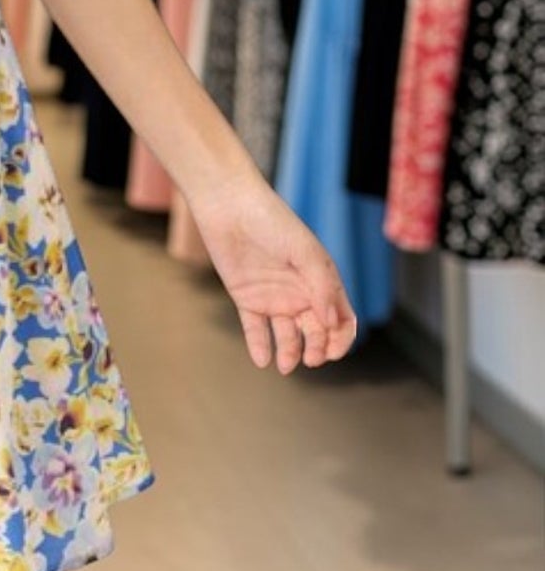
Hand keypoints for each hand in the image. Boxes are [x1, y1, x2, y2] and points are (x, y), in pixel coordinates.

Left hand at [188, 172, 358, 372]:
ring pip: (286, 335)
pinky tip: (262, 360)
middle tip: (310, 359)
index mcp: (320, 281)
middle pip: (315, 332)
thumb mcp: (306, 252)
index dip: (340, 339)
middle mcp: (299, 293)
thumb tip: (332, 322)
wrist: (229, 206)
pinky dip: (259, 346)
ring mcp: (273, 297)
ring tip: (285, 365)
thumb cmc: (273, 221)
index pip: (340, 319)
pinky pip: (255, 330)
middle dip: (316, 349)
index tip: (332, 351)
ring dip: (289, 353)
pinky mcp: (246, 299)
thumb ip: (322, 287)